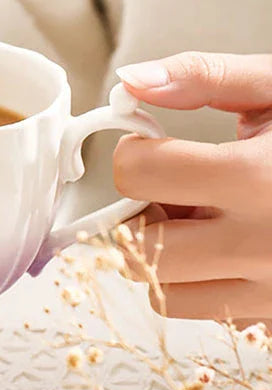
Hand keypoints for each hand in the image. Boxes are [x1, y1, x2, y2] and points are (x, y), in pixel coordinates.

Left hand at [114, 52, 271, 321]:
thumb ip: (203, 77)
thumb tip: (131, 81)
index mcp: (258, 178)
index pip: (139, 174)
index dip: (133, 153)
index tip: (149, 145)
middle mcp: (263, 244)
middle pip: (139, 245)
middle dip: (137, 213)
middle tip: (167, 189)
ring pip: (163, 292)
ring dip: (161, 255)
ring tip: (197, 219)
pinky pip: (207, 312)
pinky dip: (198, 284)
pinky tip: (226, 247)